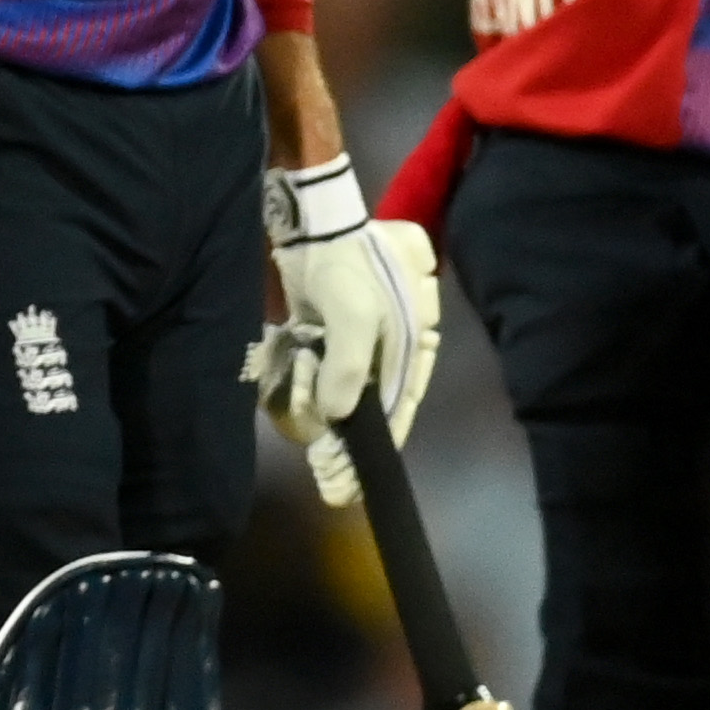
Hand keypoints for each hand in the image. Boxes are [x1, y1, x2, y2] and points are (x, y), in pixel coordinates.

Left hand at [258, 156, 437, 508]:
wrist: (316, 224)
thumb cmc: (348, 265)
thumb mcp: (356, 314)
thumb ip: (350, 366)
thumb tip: (339, 415)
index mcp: (412, 347)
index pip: (399, 407)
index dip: (379, 446)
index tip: (354, 485)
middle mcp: (390, 352)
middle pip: (371, 411)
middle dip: (349, 445)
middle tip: (328, 483)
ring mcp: (358, 347)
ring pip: (342, 398)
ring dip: (323, 413)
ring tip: (309, 424)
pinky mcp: (329, 340)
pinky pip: (320, 380)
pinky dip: (308, 392)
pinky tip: (297, 395)